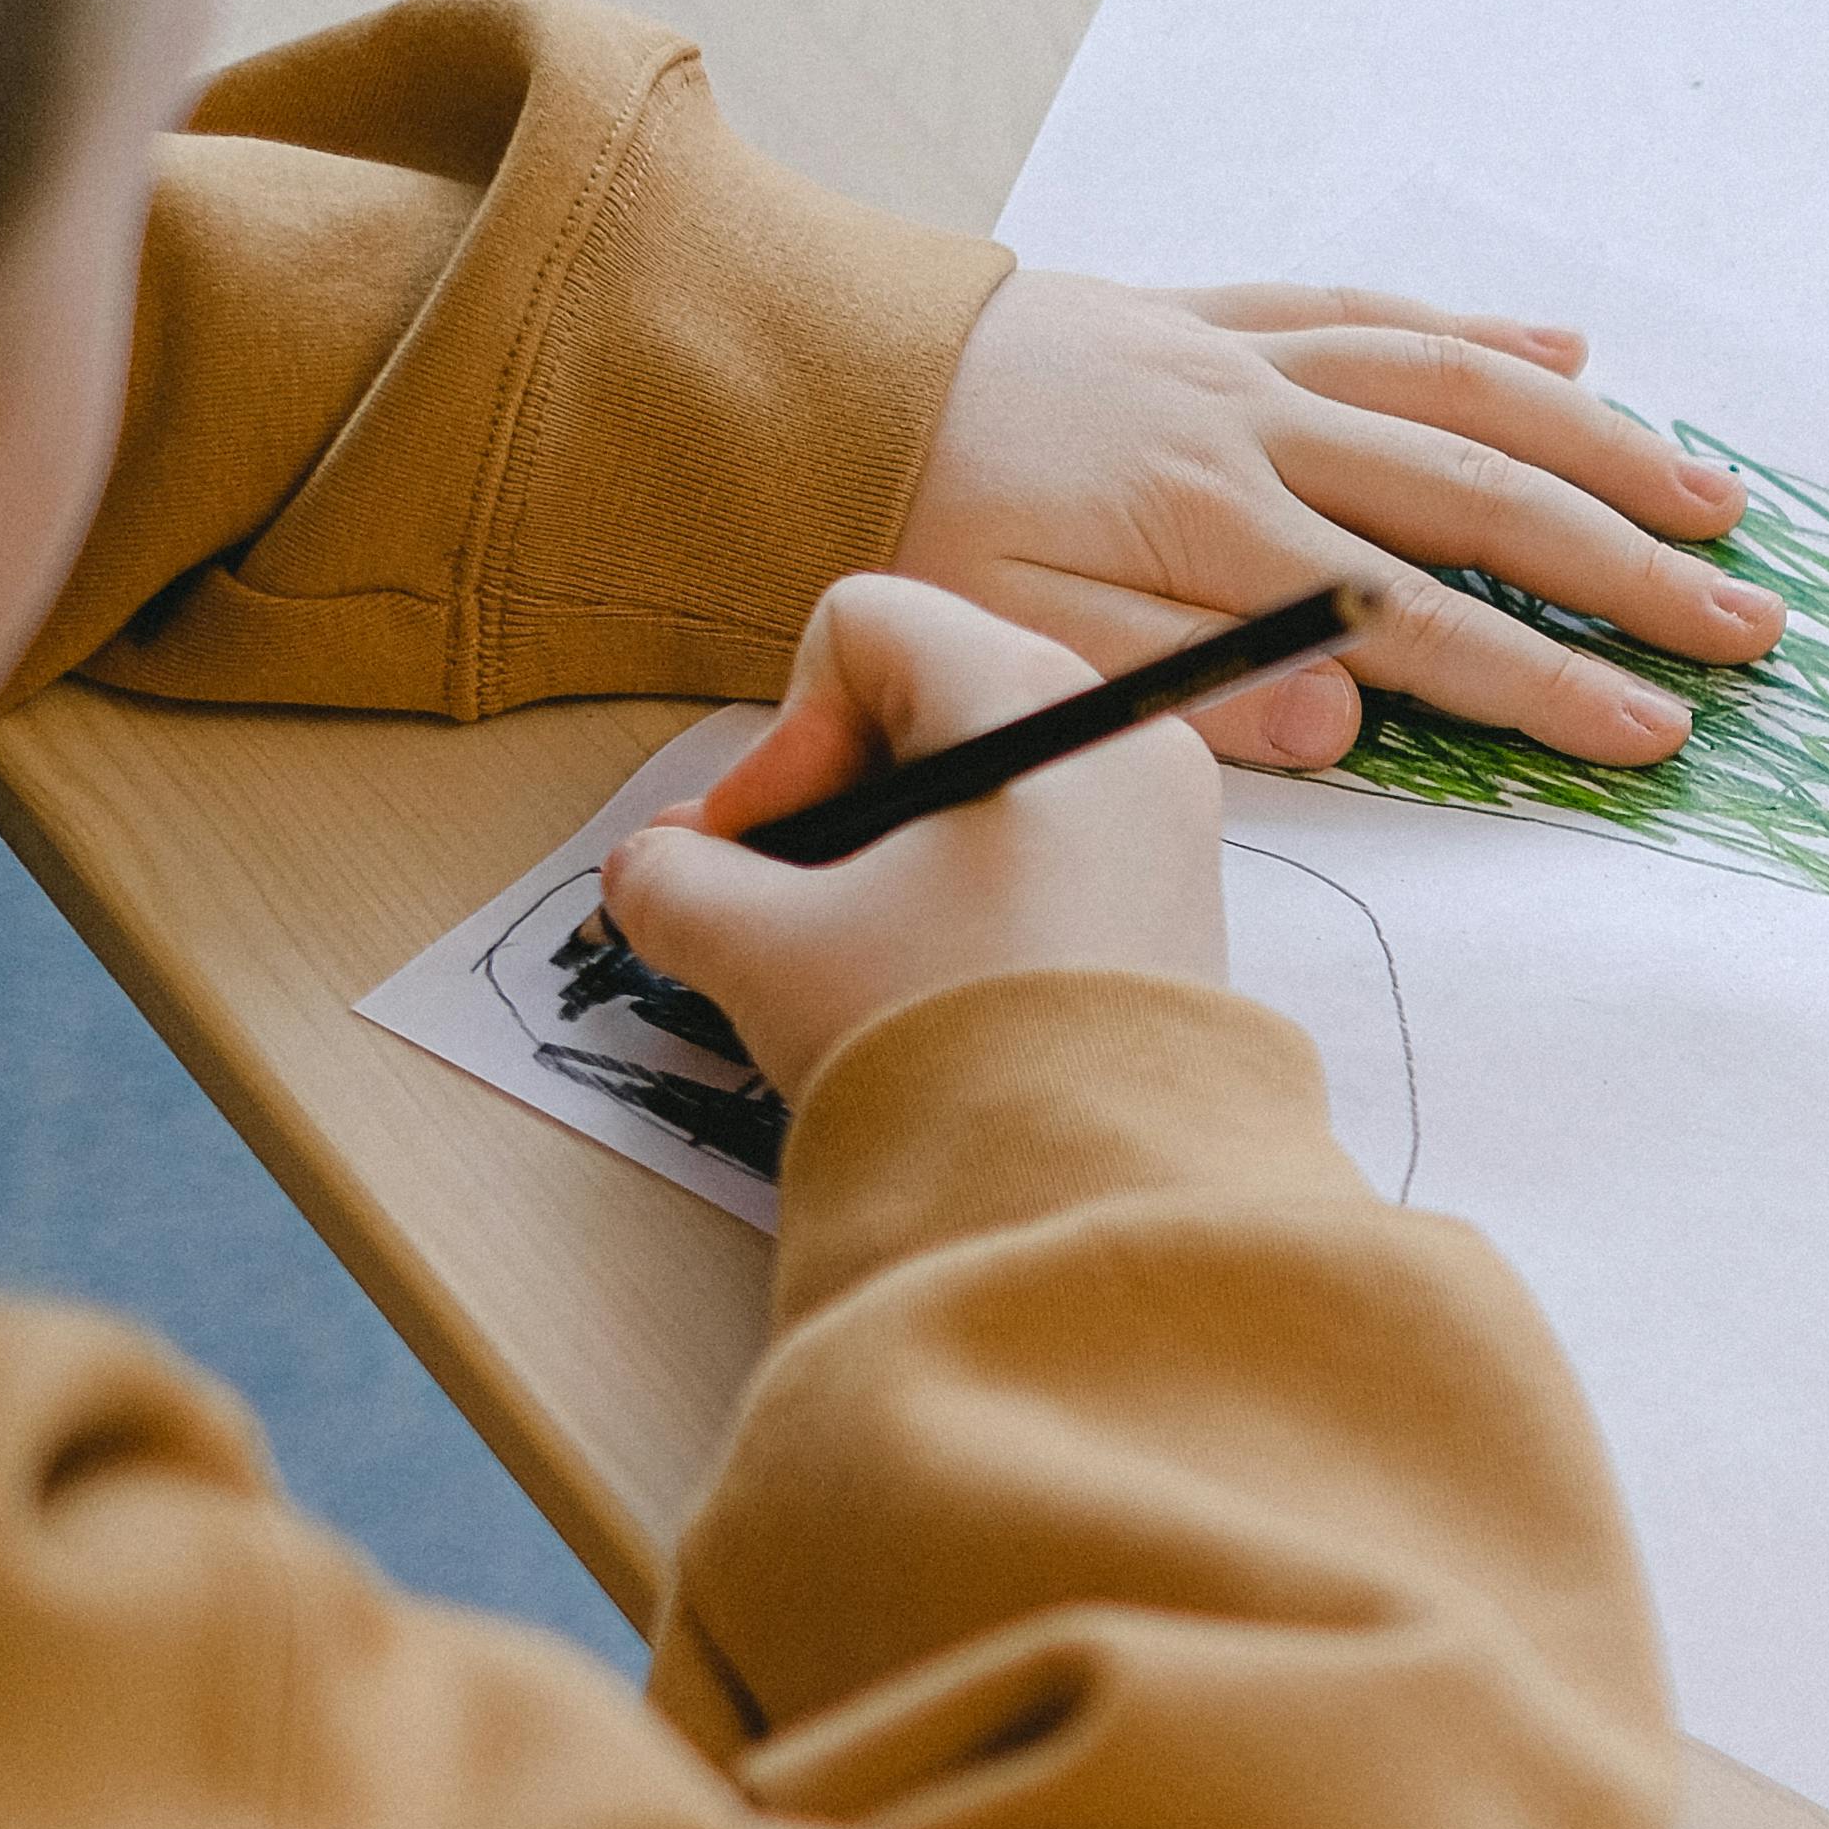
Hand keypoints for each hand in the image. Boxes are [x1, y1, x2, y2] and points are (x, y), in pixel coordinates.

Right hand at [602, 578, 1223, 1102]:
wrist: (1095, 1202)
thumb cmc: (938, 1046)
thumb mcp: (760, 950)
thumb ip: (672, 880)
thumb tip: (654, 867)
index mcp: (1034, 700)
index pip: (866, 627)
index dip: (784, 735)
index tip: (766, 853)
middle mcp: (1125, 739)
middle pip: (925, 700)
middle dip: (830, 799)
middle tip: (780, 909)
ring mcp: (1165, 825)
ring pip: (981, 788)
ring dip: (890, 861)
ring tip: (847, 966)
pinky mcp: (1175, 911)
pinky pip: (1042, 856)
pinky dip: (965, 901)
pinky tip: (927, 992)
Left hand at [888, 269, 1785, 775]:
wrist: (798, 388)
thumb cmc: (900, 538)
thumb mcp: (1015, 655)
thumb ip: (1186, 696)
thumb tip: (1349, 729)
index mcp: (1209, 530)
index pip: (1423, 625)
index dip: (1551, 685)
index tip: (1654, 734)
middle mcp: (1253, 428)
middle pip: (1484, 496)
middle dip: (1630, 568)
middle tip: (1745, 627)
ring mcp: (1242, 358)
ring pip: (1460, 385)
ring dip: (1601, 438)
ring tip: (1709, 495)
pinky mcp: (1212, 313)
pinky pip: (1372, 307)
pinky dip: (1482, 328)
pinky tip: (1570, 344)